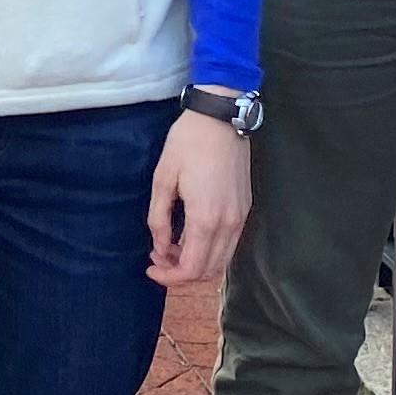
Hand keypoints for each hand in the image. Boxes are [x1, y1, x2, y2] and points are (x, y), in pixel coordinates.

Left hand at [146, 110, 251, 288]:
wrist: (220, 117)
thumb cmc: (188, 143)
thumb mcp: (162, 179)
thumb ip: (158, 218)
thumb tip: (159, 247)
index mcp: (205, 218)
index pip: (191, 269)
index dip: (169, 277)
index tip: (150, 269)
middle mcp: (228, 224)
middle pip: (207, 271)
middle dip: (180, 272)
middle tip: (157, 258)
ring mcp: (240, 217)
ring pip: (221, 261)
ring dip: (196, 262)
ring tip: (171, 247)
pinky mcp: (245, 208)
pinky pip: (229, 244)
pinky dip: (209, 249)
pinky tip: (190, 235)